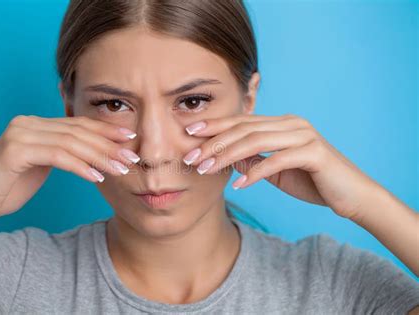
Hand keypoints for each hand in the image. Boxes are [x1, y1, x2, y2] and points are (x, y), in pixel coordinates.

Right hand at [0, 115, 139, 224]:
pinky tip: (97, 177)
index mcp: (35, 124)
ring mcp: (20, 134)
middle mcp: (28, 123)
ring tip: (120, 170)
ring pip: (72, 143)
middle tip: (132, 158)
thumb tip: (93, 154)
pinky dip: (80, 166)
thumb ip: (61, 153)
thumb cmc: (7, 188)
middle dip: (109, 146)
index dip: (106, 132)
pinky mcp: (15, 150)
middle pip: (78, 132)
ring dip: (100, 157)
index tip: (130, 140)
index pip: (78, 124)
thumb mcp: (41, 165)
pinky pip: (58, 156)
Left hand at [182, 113, 380, 219]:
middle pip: (244, 129)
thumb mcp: (276, 171)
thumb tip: (227, 158)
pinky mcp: (314, 153)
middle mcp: (292, 124)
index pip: (242, 122)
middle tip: (190, 158)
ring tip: (206, 170)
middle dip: (214, 143)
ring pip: (256, 140)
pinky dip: (256, 173)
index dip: (214, 126)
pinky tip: (240, 185)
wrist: (353, 195)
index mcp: (282, 124)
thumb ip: (254, 160)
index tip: (189, 133)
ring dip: (227, 156)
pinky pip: (278, 161)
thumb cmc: (313, 181)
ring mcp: (304, 135)